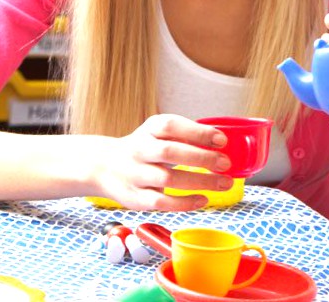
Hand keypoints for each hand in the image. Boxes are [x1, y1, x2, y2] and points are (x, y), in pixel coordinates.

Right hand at [91, 114, 233, 210]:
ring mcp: (135, 175)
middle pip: (169, 152)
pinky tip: (203, 199)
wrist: (103, 167)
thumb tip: (222, 145)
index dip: (197, 132)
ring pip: (167, 179)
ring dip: (199, 182)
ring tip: (224, 183)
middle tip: (226, 163)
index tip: (221, 140)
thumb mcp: (158, 133)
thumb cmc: (144, 148)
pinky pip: (161, 202)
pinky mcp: (135, 198)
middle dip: (201, 158)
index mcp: (149, 130)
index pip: (170, 126)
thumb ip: (184, 136)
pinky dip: (185, 203)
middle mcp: (139, 150)